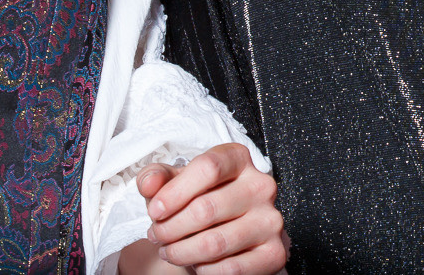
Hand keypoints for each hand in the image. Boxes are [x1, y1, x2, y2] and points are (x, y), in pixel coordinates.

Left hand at [117, 142, 285, 274]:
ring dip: (181, 252)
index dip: (174, 192)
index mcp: (239, 159)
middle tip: (157, 236)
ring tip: (169, 251)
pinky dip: (204, 270)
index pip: (209, 168)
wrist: (223, 234)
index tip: (155, 211)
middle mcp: (261, 186)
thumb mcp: (173, 184)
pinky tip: (197, 262)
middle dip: (170, 229)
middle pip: (207, 208)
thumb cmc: (195, 202)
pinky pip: (230, 269)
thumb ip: (156, 177)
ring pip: (215, 243)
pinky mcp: (274, 253)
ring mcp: (270, 220)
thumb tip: (150, 183)